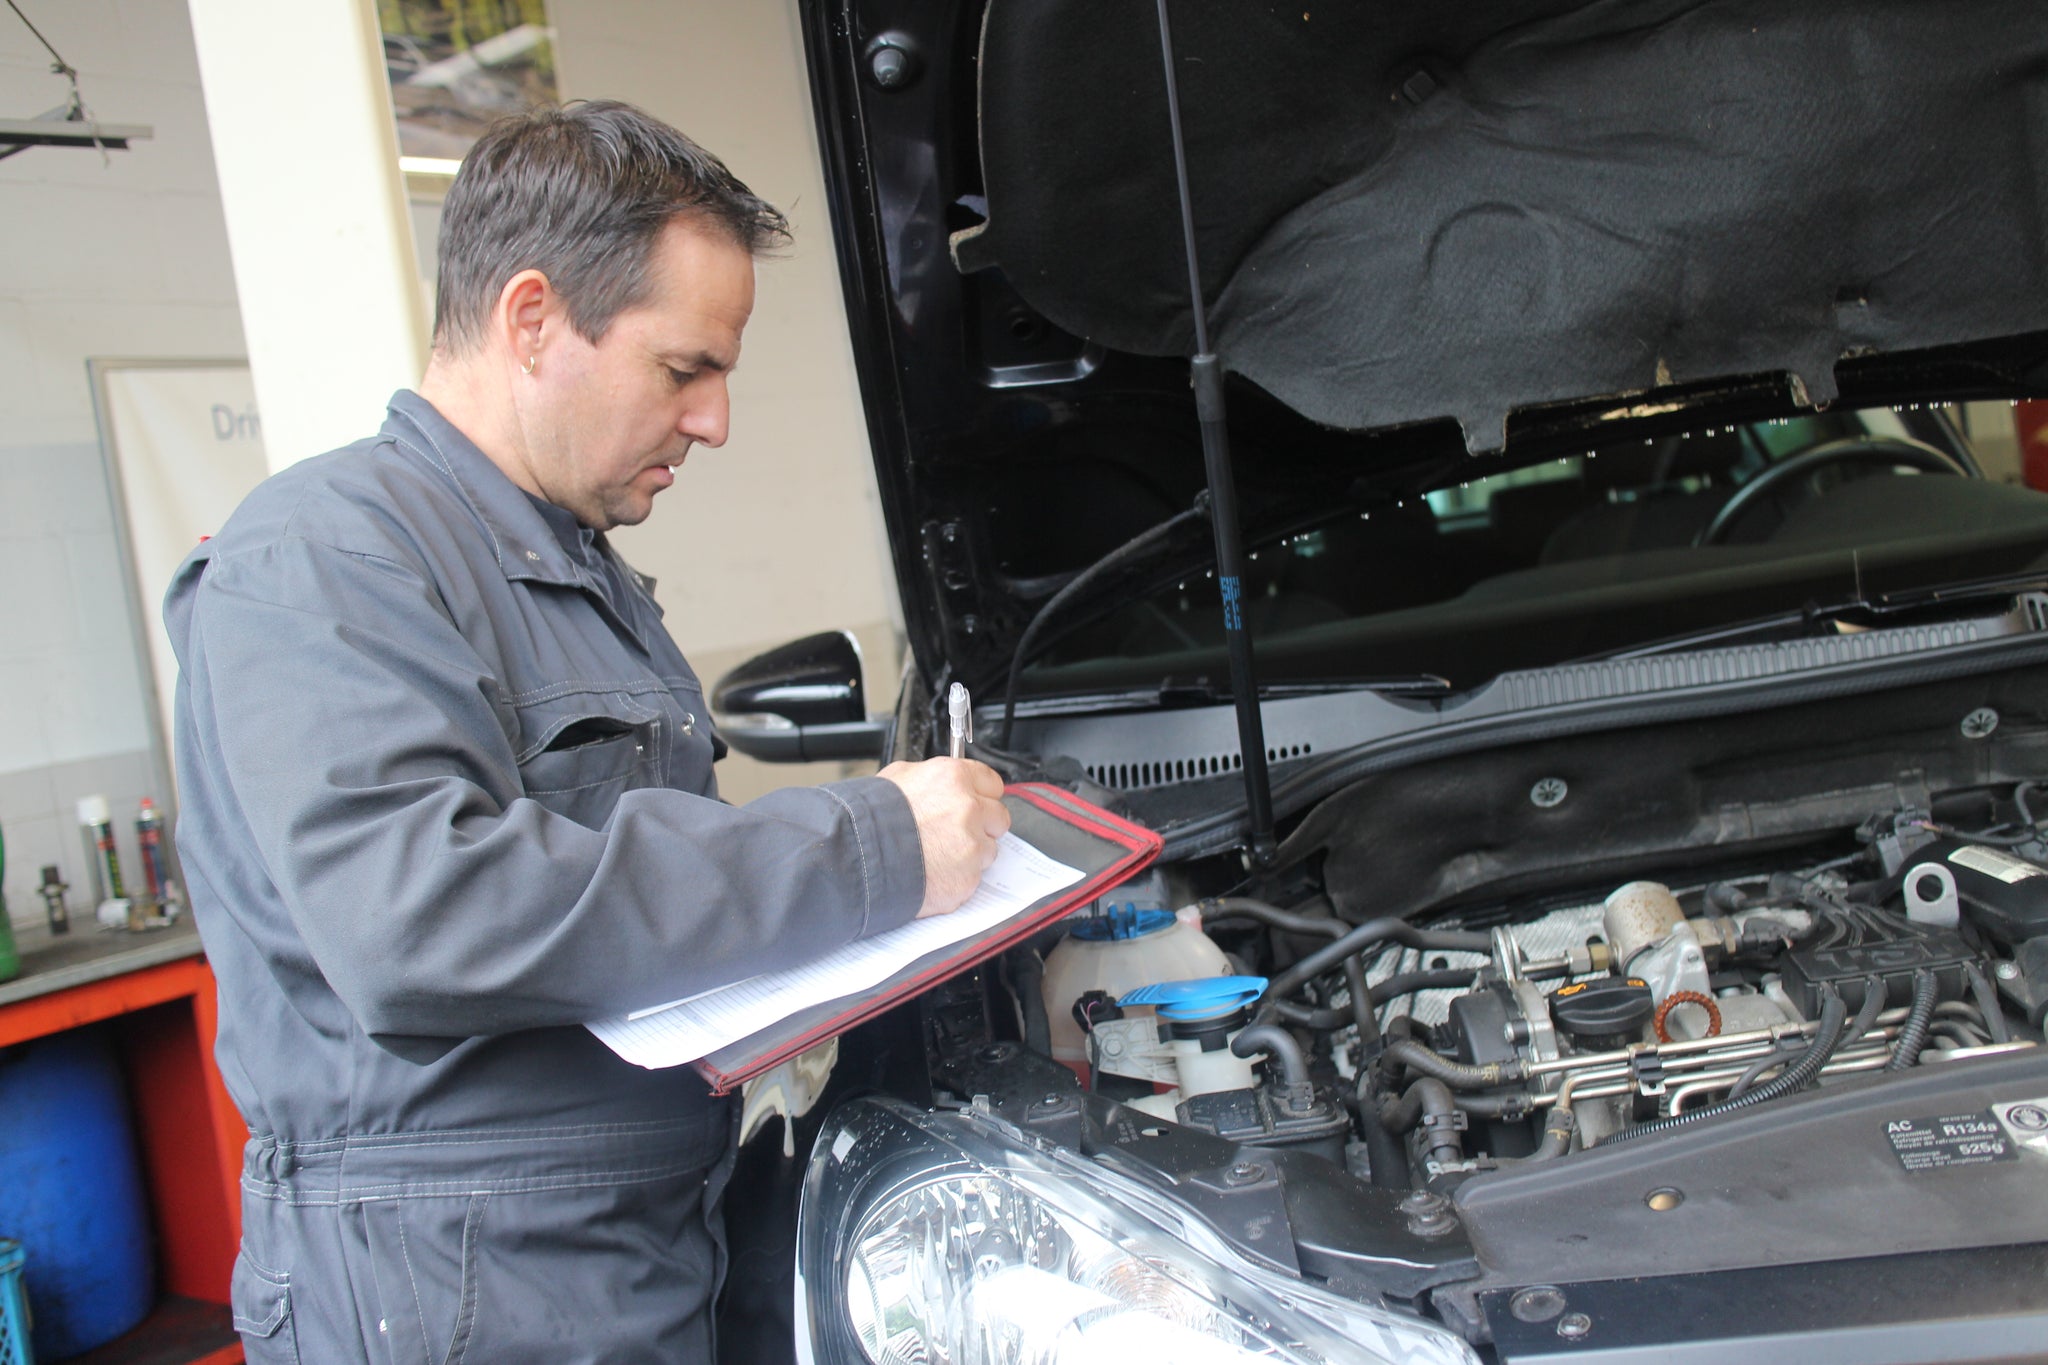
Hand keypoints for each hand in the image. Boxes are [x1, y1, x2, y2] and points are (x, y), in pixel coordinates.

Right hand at [878, 757, 1009, 917]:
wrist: (858, 859)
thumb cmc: (871, 819)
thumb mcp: (898, 778)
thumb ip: (930, 778)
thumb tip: (942, 781)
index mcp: (954, 779)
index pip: (992, 783)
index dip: (982, 795)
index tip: (976, 803)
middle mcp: (969, 809)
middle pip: (998, 818)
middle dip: (982, 826)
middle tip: (955, 834)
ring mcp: (971, 846)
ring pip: (988, 851)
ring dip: (969, 855)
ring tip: (936, 856)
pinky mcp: (968, 879)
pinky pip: (973, 879)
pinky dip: (956, 879)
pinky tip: (933, 874)